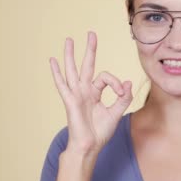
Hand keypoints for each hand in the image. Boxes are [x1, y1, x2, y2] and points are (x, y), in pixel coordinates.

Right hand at [49, 31, 132, 154]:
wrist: (89, 146)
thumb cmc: (100, 132)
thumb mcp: (116, 112)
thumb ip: (123, 98)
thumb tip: (128, 82)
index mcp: (95, 93)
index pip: (106, 78)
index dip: (117, 82)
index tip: (122, 92)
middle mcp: (84, 91)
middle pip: (87, 65)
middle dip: (90, 50)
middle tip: (91, 34)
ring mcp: (76, 94)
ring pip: (72, 70)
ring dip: (70, 55)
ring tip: (68, 40)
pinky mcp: (70, 101)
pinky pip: (62, 84)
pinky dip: (57, 72)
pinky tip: (52, 60)